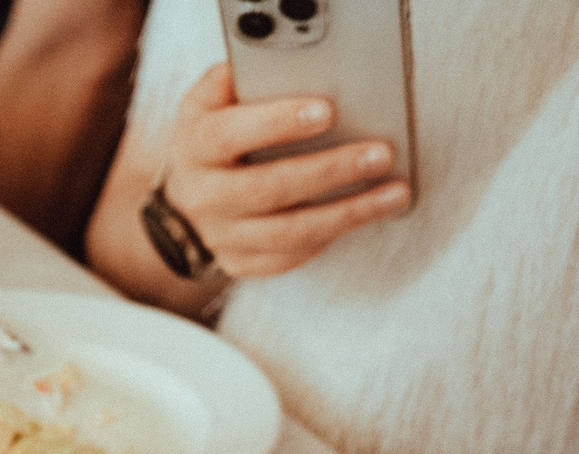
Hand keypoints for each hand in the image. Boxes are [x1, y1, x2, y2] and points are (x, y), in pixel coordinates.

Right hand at [160, 64, 409, 277]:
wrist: (185, 196)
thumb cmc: (212, 139)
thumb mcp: (209, 102)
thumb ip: (236, 81)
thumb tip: (278, 65)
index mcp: (195, 147)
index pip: (229, 136)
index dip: (276, 124)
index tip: (327, 112)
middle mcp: (204, 196)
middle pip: (267, 188)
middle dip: (329, 171)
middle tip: (380, 155)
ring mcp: (221, 235)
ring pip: (286, 233)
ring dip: (346, 213)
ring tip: (393, 193)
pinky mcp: (240, 262)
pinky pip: (288, 257)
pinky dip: (329, 237)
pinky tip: (363, 216)